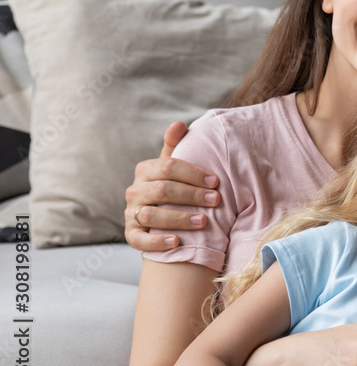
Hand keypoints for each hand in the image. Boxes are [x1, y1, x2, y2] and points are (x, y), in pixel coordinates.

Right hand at [124, 121, 219, 251]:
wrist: (159, 217)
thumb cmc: (172, 185)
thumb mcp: (172, 166)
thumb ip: (175, 145)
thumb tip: (179, 124)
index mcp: (145, 170)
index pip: (168, 167)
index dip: (193, 174)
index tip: (216, 181)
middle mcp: (134, 191)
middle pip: (162, 190)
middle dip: (192, 195)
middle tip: (216, 200)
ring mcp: (131, 213)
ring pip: (152, 215)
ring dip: (179, 218)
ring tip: (204, 221)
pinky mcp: (131, 235)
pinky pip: (140, 240)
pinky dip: (157, 241)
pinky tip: (177, 242)